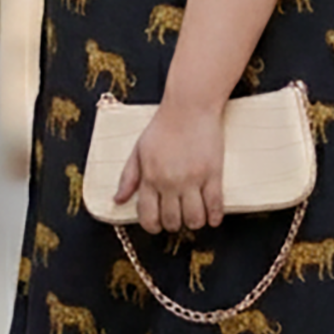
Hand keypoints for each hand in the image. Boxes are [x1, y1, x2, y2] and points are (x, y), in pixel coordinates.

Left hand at [114, 100, 225, 235]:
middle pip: (172, 221)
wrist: (190, 106)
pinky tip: (213, 217)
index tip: (158, 224)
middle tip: (178, 217)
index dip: (153, 226)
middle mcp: (170, 182)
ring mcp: (193, 179)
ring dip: (194, 222)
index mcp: (150, 177)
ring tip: (195, 215)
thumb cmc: (163, 127)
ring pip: (194, 219)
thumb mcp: (139, 150)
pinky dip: (214, 217)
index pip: (148, 216)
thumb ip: (128, 177)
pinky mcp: (213, 174)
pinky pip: (216, 205)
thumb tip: (117, 200)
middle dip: (174, 224)